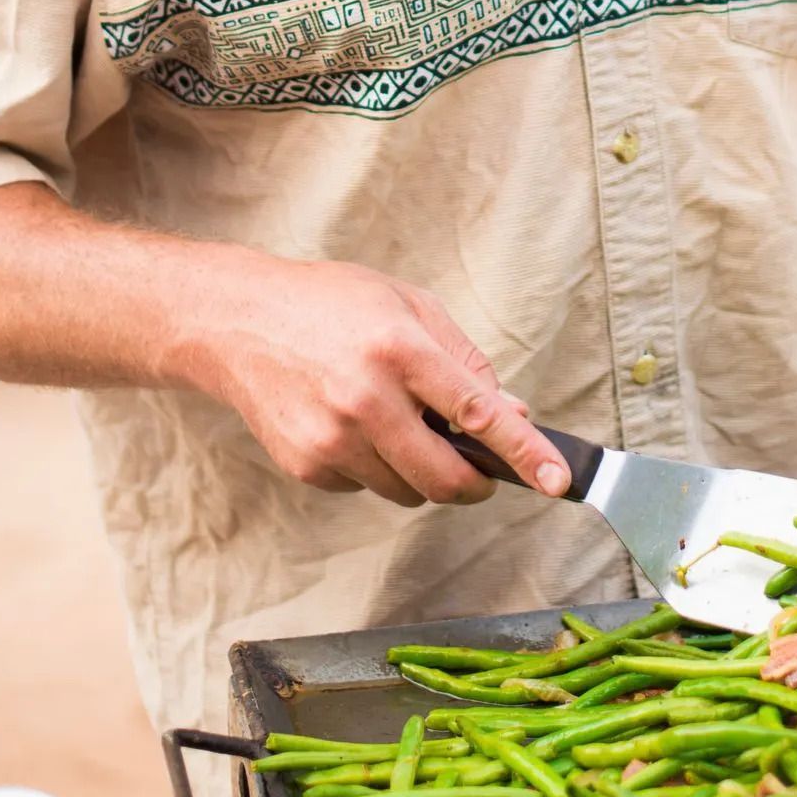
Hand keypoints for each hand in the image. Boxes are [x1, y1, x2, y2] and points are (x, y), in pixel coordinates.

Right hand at [174, 248, 570, 509]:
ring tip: (394, 421)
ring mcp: (331, 440)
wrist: (238, 322)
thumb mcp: (407, 305)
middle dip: (475, 481)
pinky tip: (353, 426)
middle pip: (446, 477)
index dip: (524, 451)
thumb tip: (512, 412)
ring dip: (421, 472)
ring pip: (408, 491)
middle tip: (482, 468)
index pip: (477, 412)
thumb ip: (464, 361)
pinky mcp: (308, 466)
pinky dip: (376, 468)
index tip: (558, 479)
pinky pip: (367, 488)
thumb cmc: (330, 305)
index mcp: (398, 348)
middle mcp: (365, 399)